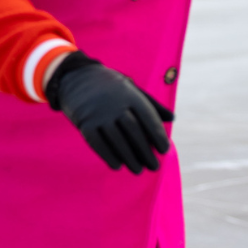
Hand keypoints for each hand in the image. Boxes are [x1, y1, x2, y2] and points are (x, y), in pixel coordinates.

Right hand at [44, 52, 173, 174]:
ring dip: (129, 158)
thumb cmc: (110, 86)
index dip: (157, 135)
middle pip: (134, 131)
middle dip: (145, 151)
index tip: (165, 150)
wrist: (76, 77)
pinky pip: (98, 143)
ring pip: (117, 140)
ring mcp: (98, 114)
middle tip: (154, 166)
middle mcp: (114, 103)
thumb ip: (151, 104)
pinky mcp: (84, 123)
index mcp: (129, 94)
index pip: (148, 117)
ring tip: (138, 170)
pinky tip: (117, 166)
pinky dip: (108, 156)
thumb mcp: (131, 88)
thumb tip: (172, 118)